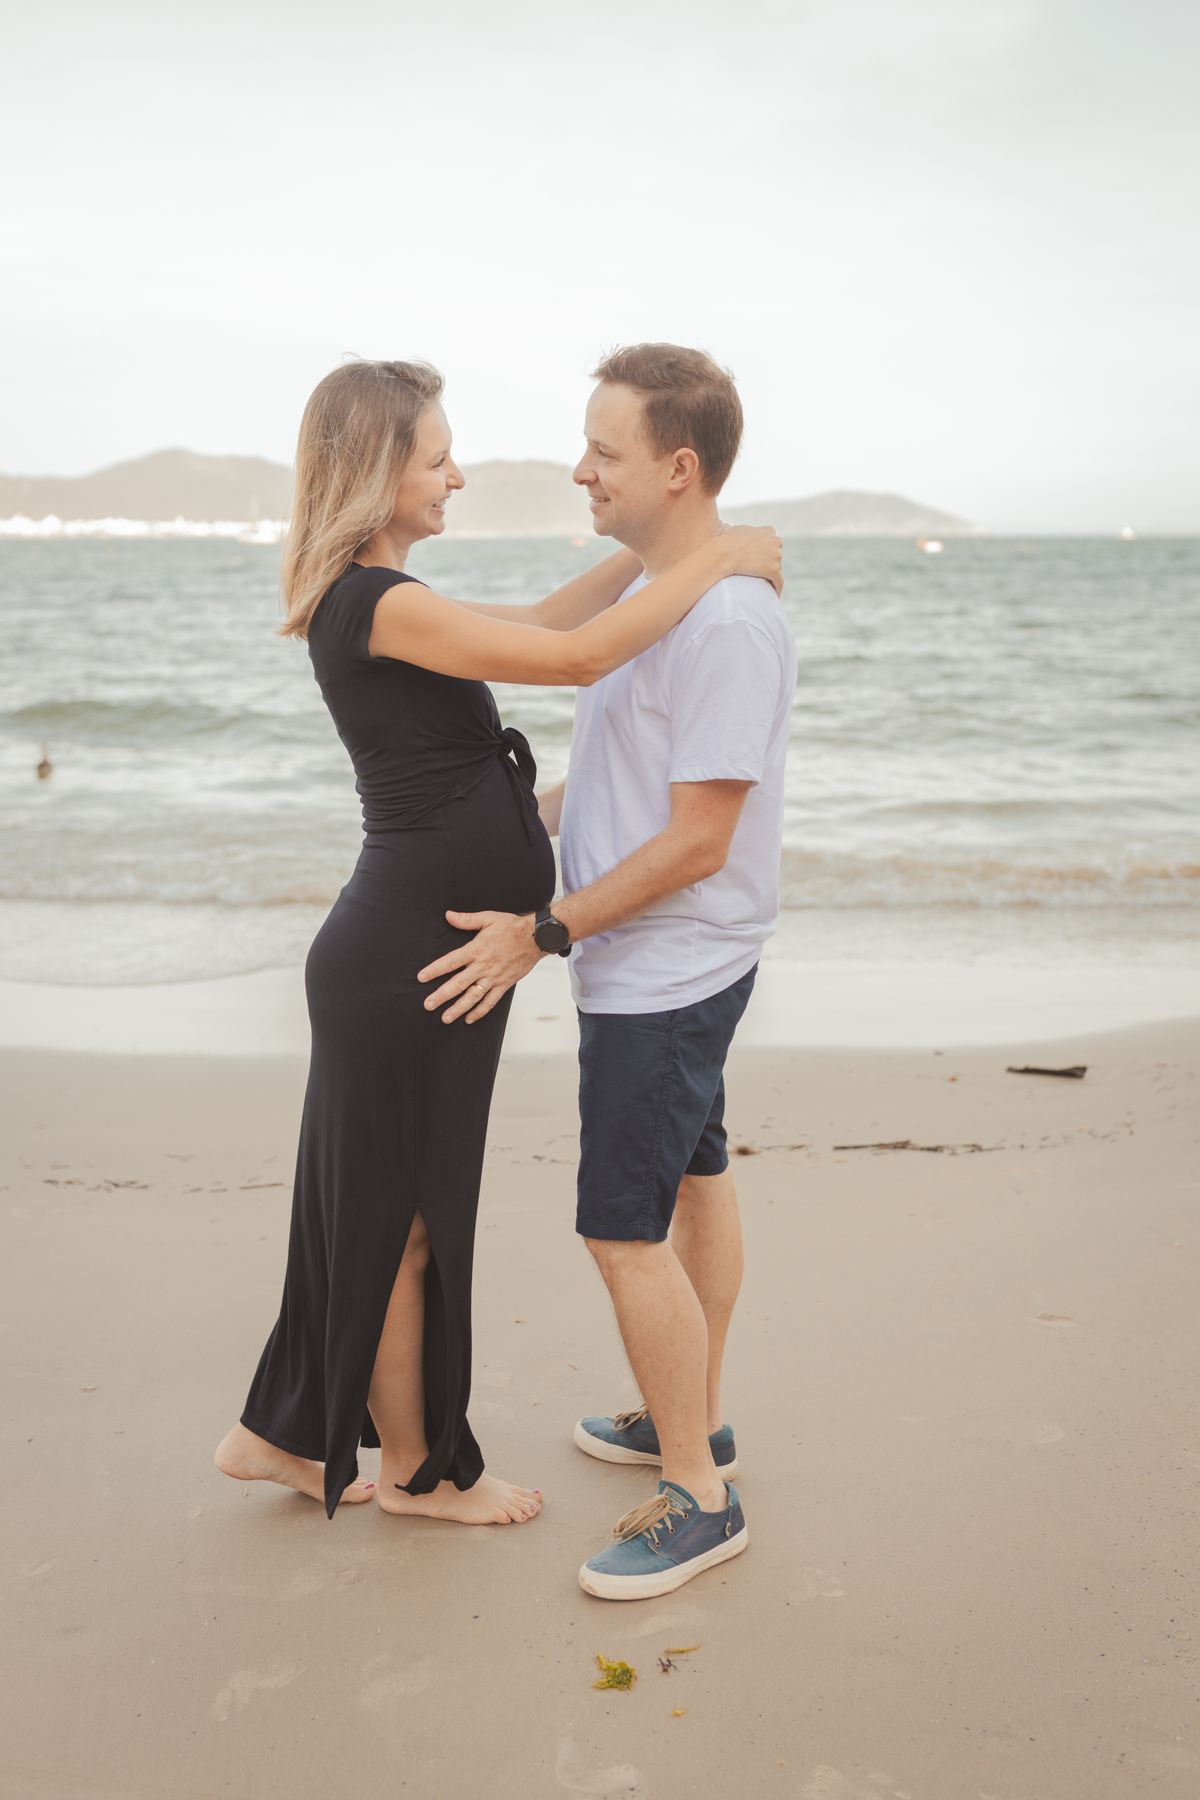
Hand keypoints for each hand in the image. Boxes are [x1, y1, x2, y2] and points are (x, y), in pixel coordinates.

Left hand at [417, 910, 543, 1022]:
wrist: (536, 938)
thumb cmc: (511, 927)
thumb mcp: (488, 918)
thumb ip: (467, 919)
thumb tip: (448, 915)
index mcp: (477, 949)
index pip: (451, 961)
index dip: (435, 970)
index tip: (422, 977)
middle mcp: (483, 966)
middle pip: (459, 983)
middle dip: (442, 995)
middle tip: (428, 1005)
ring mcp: (494, 977)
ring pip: (473, 996)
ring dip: (458, 1008)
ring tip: (445, 1018)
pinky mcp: (504, 984)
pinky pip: (491, 1001)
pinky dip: (480, 1011)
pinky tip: (469, 1019)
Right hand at [715, 523, 783, 595]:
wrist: (722, 555)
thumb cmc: (724, 543)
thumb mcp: (735, 529)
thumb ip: (742, 530)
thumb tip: (732, 528)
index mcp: (768, 531)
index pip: (773, 543)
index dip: (767, 552)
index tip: (761, 560)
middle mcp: (775, 541)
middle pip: (776, 556)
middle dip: (770, 564)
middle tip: (760, 574)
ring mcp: (776, 555)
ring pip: (777, 569)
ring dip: (771, 576)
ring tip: (763, 585)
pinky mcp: (774, 570)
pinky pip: (779, 582)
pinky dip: (777, 588)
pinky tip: (774, 594)